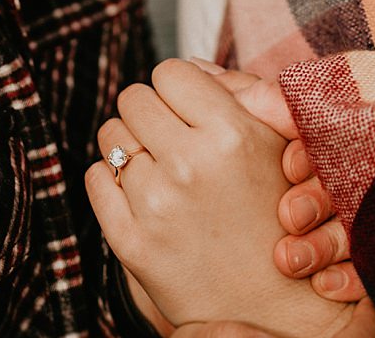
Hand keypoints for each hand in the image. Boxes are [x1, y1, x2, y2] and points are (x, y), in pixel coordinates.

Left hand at [87, 60, 357, 336]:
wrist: (273, 309)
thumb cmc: (279, 216)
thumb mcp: (278, 146)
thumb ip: (238, 93)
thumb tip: (190, 65)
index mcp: (231, 134)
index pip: (170, 71)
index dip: (178, 88)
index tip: (189, 109)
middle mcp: (190, 166)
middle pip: (132, 98)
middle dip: (150, 114)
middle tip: (172, 138)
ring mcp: (156, 206)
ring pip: (110, 135)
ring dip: (131, 146)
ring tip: (162, 170)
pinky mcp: (131, 243)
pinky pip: (95, 178)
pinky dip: (112, 181)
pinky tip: (144, 195)